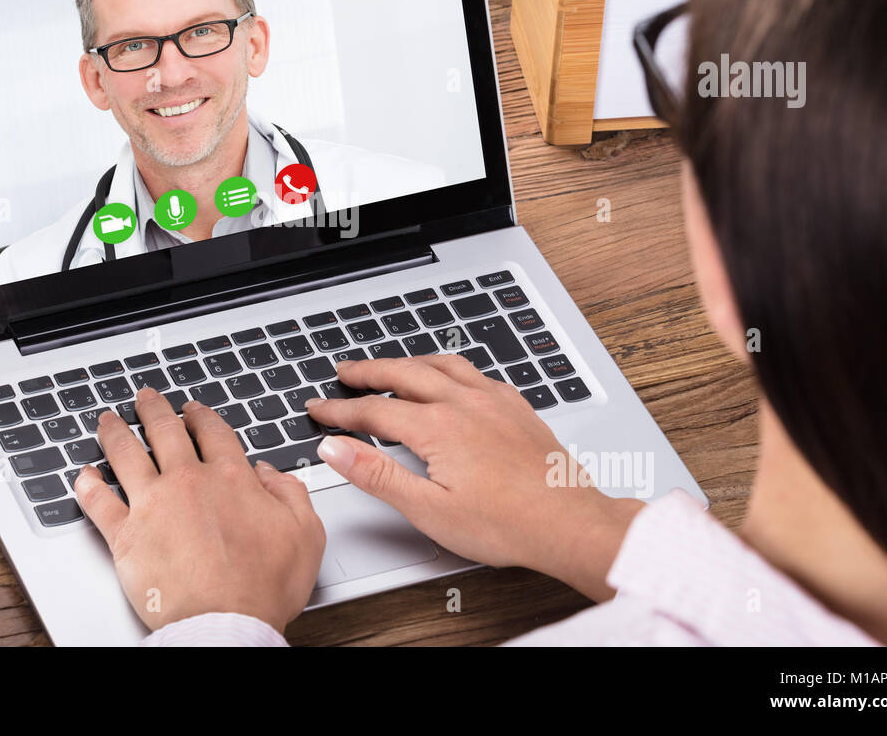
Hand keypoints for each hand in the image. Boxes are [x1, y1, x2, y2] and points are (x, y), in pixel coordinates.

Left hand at [73, 387, 325, 633]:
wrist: (226, 624)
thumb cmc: (263, 587)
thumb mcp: (305, 533)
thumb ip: (291, 493)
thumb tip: (271, 474)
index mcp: (230, 477)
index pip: (211, 432)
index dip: (201, 416)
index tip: (193, 410)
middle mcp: (187, 482)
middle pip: (164, 432)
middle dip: (153, 410)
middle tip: (145, 399)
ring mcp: (153, 505)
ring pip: (125, 455)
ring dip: (115, 432)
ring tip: (108, 421)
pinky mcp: (126, 536)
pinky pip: (99, 502)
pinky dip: (87, 485)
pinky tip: (83, 475)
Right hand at [306, 355, 645, 600]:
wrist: (568, 522)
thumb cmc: (507, 524)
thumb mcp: (428, 509)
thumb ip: (377, 474)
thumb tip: (336, 449)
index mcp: (438, 427)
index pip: (373, 411)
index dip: (340, 410)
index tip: (318, 408)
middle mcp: (465, 403)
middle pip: (403, 374)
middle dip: (368, 372)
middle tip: (344, 372)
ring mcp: (494, 400)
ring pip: (441, 364)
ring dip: (408, 362)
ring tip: (390, 366)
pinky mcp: (516, 406)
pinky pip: (474, 372)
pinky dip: (449, 368)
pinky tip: (450, 377)